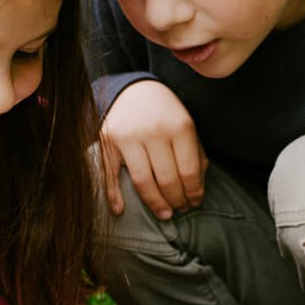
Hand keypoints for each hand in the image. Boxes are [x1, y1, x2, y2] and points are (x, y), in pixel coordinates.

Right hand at [101, 80, 205, 219]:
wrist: (134, 90)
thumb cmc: (166, 114)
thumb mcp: (186, 127)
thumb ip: (195, 155)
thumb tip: (197, 189)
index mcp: (180, 127)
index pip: (189, 171)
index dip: (194, 193)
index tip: (195, 203)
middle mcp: (154, 131)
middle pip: (167, 180)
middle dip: (177, 201)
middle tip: (181, 210)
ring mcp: (128, 136)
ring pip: (142, 182)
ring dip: (155, 204)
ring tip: (165, 214)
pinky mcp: (108, 141)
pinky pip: (110, 174)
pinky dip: (113, 195)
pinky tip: (121, 211)